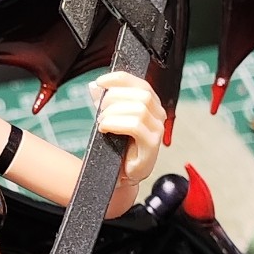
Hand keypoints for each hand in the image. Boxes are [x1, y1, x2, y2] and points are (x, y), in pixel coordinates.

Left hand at [90, 72, 165, 191]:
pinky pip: (135, 126)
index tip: (100, 81)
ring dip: (113, 113)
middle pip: (141, 94)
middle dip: (114, 98)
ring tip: (102, 123)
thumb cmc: (118, 147)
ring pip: (139, 109)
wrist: (120, 174)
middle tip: (100, 111)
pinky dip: (115, 124)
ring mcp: (158, 130)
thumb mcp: (110, 118)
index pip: (141, 84)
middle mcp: (158, 115)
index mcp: (151, 105)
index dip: (120, 79)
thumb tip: (95, 86)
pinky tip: (105, 129)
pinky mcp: (152, 145)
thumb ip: (104, 101)